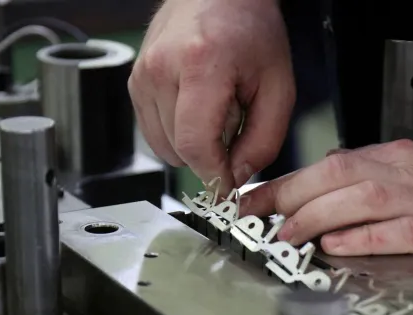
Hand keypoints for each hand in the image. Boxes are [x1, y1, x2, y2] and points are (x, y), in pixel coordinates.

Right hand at [129, 0, 294, 191]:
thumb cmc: (250, 29)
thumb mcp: (279, 88)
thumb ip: (263, 140)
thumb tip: (236, 176)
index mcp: (201, 65)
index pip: (195, 145)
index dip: (214, 175)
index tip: (228, 187)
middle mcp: (162, 68)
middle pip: (178, 150)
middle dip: (210, 154)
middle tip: (234, 125)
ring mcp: (142, 74)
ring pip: (163, 147)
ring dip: (193, 144)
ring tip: (215, 111)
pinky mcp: (134, 82)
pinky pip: (153, 132)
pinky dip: (177, 132)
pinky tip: (197, 107)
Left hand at [241, 141, 412, 287]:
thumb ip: (401, 193)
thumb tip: (354, 206)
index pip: (341, 161)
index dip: (296, 180)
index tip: (263, 197)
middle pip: (341, 173)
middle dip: (292, 194)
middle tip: (258, 215)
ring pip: (363, 196)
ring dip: (320, 216)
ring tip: (288, 235)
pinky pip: (402, 231)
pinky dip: (367, 238)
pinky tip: (340, 248)